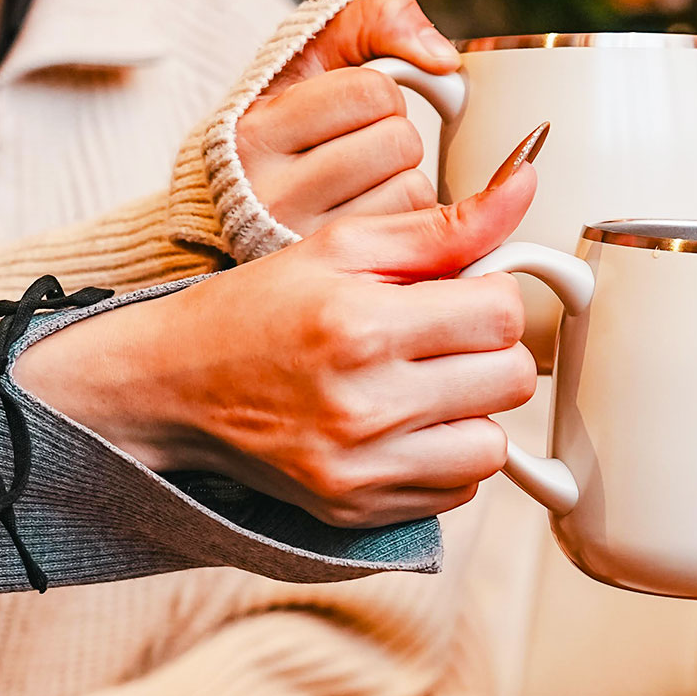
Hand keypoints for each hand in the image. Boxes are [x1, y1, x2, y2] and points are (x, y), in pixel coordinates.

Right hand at [18, 164, 540, 529]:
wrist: (172, 387)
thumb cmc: (257, 309)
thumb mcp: (344, 245)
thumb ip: (445, 224)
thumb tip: (524, 185)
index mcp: (362, 326)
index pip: (502, 313)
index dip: (490, 295)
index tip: (459, 293)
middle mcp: (366, 405)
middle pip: (511, 378)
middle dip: (486, 349)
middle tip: (440, 337)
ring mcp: (363, 467)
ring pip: (495, 444)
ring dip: (474, 410)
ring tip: (425, 384)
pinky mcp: (360, 510)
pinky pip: (460, 490)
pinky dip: (446, 457)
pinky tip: (405, 426)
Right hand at [234, 0, 459, 234]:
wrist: (250, 193)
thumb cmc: (298, 112)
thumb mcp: (319, 49)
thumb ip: (379, 18)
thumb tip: (443, 57)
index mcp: (253, 132)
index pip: (373, 92)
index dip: (382, 90)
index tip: (352, 105)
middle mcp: (268, 194)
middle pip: (400, 142)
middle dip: (396, 133)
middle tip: (357, 145)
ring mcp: (304, 243)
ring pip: (415, 189)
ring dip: (407, 177)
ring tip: (360, 182)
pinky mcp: (345, 276)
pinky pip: (420, 234)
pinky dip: (414, 219)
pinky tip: (376, 217)